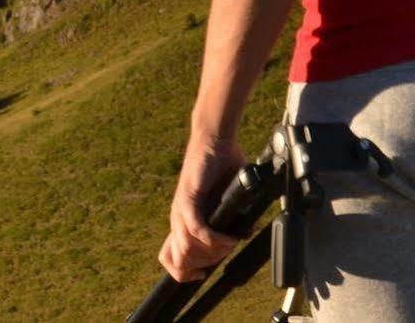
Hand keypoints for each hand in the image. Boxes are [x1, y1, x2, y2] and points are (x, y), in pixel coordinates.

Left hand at [156, 132, 244, 282]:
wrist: (214, 141)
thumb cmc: (220, 169)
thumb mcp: (224, 202)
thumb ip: (231, 220)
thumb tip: (244, 235)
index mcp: (183, 223)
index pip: (170, 260)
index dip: (184, 274)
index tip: (203, 274)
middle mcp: (178, 219)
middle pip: (182, 261)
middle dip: (207, 263)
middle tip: (225, 251)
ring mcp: (181, 209)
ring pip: (187, 249)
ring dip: (212, 253)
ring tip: (229, 243)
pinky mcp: (188, 198)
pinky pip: (196, 229)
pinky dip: (214, 239)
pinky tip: (230, 238)